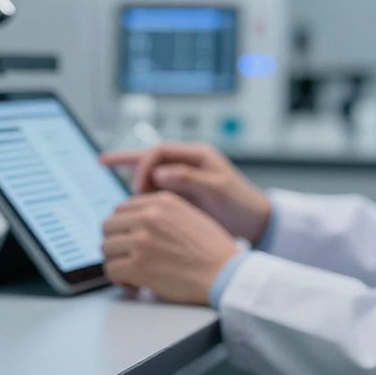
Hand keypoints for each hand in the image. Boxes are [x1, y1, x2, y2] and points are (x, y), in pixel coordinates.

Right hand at [101, 143, 271, 244]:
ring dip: (136, 186)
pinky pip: (155, 192)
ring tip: (128, 203)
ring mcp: (183, 179)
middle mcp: (187, 163)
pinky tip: (133, 209)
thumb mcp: (218, 189)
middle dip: (128, 167)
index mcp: (197, 155)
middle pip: (149, 159)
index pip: (159, 151)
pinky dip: (143, 199)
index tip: (139, 188)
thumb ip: (189, 178)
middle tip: (118, 185)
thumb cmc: (242, 204)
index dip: (143, 165)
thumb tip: (160, 173)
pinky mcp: (181, 195)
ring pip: (149, 176)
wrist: (256, 223)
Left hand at [101, 192, 238, 304]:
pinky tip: (135, 284)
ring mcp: (142, 241)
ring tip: (132, 272)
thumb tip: (135, 221)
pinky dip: (120, 280)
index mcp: (161, 202)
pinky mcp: (139, 266)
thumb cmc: (213, 251)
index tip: (128, 239)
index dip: (123, 227)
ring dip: (117, 262)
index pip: (121, 208)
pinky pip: (111, 270)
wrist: (225, 274)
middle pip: (108, 226)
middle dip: (116, 243)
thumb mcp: (189, 215)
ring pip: (106, 248)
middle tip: (127, 256)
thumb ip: (162, 213)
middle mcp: (149, 217)